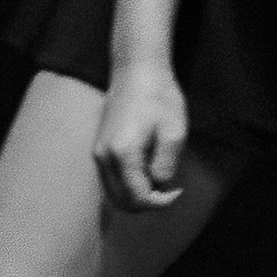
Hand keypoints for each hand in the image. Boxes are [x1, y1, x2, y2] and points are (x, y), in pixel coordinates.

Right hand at [94, 64, 192, 212]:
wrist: (136, 72)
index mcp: (123, 153)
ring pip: (113, 193)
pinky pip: (111, 180)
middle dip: (147, 204)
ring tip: (159, 181)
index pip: (138, 197)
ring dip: (137, 196)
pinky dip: (128, 185)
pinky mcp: (98, 149)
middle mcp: (104, 157)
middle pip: (121, 201)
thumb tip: (159, 186)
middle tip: (169, 190)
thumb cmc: (159, 98)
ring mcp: (98, 153)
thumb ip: (166, 165)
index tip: (177, 191)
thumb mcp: (174, 132)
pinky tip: (147, 172)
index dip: (160, 202)